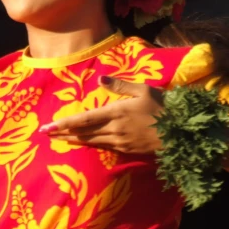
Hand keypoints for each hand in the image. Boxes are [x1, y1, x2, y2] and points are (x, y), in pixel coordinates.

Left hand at [38, 76, 163, 153]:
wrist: (183, 133)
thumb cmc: (163, 107)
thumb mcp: (143, 89)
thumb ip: (120, 85)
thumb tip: (99, 79)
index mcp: (115, 112)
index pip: (83, 119)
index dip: (64, 124)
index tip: (47, 127)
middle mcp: (114, 129)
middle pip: (82, 133)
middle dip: (62, 133)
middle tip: (45, 134)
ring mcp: (120, 141)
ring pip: (91, 141)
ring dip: (73, 140)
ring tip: (59, 139)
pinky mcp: (127, 149)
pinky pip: (103, 146)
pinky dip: (89, 144)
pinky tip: (83, 143)